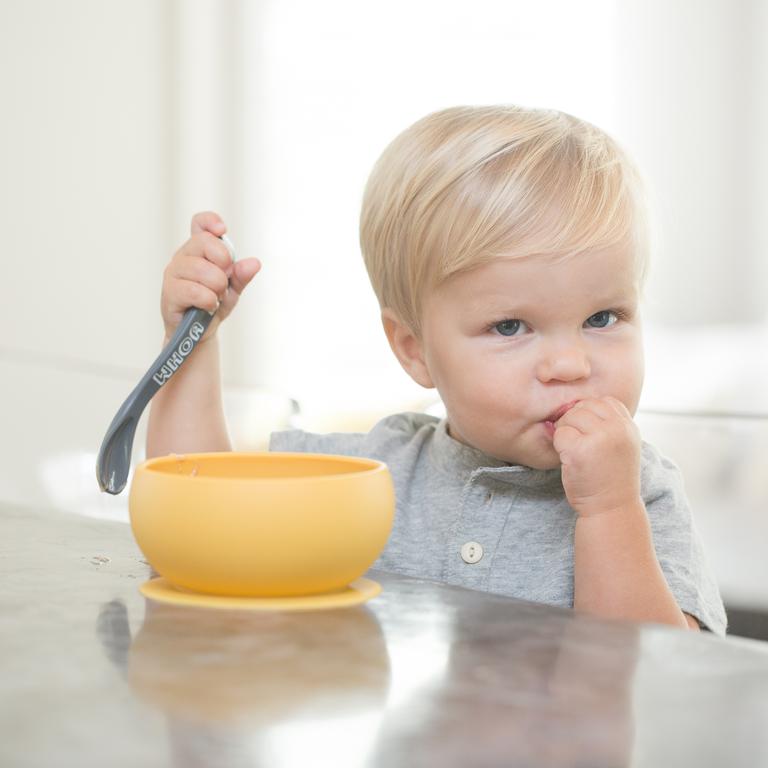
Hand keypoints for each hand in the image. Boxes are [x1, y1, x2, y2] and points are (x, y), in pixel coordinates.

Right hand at [161, 211, 261, 340]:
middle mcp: (183, 256)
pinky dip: (208, 301)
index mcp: (198, 250)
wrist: (199, 333)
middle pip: (204, 242)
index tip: (222, 230)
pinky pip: (195, 291)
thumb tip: (254, 263)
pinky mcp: (169, 293)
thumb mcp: (233, 289)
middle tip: (224, 282)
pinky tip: (207, 307)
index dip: (210, 221)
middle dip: (223, 263)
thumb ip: (242, 275)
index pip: (199, 224)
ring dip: (217, 287)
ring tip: (215, 297)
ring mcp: (173, 273)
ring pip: (202, 269)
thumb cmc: (212, 305)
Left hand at [552, 396, 641, 517]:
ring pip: (570, 417)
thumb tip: (576, 406)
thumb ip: (609, 424)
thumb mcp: (621, 445)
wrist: (611, 508)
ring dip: (566, 433)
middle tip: (578, 444)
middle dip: (574, 422)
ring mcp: (599, 438)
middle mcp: (617, 429)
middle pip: (584, 406)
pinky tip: (569, 460)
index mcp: (629, 426)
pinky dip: (559, 446)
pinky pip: (560, 434)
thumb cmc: (611, 477)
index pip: (603, 401)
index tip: (589, 434)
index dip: (590, 414)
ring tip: (575, 452)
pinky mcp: (580, 450)